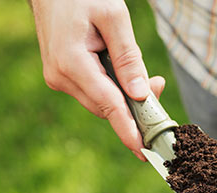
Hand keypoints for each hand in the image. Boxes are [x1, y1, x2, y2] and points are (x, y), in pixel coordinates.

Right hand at [31, 0, 164, 159]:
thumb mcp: (114, 17)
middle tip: (158, 85)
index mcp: (71, 62)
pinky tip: (122, 72)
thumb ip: (128, 58)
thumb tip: (140, 95)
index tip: (143, 151)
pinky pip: (94, 91)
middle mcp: (60, 76)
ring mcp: (57, 78)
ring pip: (101, 101)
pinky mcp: (60, 76)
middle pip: (106, 107)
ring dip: (124, 96)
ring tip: (142, 73)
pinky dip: (112, 88)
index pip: (107, 105)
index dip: (128, 130)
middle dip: (135, 105)